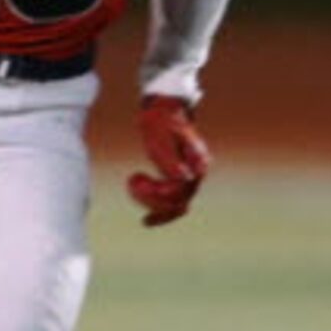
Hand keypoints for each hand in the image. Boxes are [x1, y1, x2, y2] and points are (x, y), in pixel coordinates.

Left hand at [128, 95, 209, 227]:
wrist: (163, 110)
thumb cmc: (161, 121)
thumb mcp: (159, 137)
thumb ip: (169, 158)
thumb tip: (181, 177)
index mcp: (197, 161)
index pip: (183, 188)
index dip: (161, 192)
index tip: (138, 180)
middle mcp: (197, 171)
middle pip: (180, 199)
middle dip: (153, 198)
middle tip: (133, 182)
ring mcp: (190, 176)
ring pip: (176, 204)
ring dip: (153, 204)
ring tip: (133, 186)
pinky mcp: (180, 178)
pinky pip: (174, 202)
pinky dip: (160, 212)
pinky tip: (146, 221)